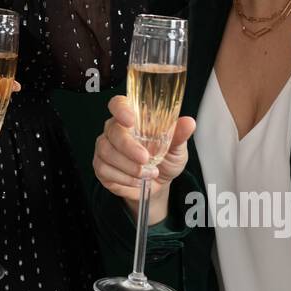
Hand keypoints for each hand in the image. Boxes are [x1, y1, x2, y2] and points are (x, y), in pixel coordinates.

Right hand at [92, 94, 194, 226]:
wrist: (159, 186)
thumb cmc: (165, 160)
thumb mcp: (177, 149)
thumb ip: (179, 135)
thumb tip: (189, 122)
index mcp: (132, 118)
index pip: (118, 104)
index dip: (121, 109)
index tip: (130, 119)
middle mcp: (115, 130)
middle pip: (113, 131)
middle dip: (129, 147)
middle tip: (146, 158)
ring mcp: (105, 148)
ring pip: (107, 152)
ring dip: (129, 166)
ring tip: (148, 173)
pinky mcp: (101, 166)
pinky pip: (104, 169)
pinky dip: (123, 178)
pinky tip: (136, 180)